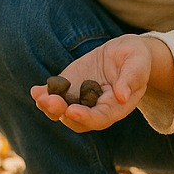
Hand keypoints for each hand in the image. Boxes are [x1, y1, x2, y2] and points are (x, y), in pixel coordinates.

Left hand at [29, 34, 156, 131]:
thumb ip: (130, 79)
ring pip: (63, 111)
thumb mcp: (137, 65)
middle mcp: (97, 108)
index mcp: (116, 108)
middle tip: (50, 101)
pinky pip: (55, 95)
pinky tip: (35, 90)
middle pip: (77, 120)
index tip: (72, 111)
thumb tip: (122, 96)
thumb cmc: (136, 60)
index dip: (86, 117)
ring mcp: (81, 99)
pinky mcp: (70, 87)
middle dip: (62, 112)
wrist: (124, 53)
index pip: (100, 118)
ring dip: (49, 107)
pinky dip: (44, 95)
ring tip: (39, 96)